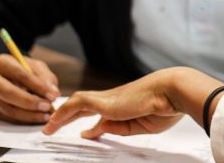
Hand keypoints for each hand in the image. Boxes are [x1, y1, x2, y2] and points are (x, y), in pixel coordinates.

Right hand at [0, 54, 59, 123]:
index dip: (38, 86)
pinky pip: (9, 118)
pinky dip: (25, 120)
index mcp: (1, 63)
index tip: (53, 95)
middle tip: (48, 106)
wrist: (8, 76)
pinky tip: (39, 119)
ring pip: (8, 109)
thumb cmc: (25, 69)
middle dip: (31, 102)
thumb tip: (53, 93)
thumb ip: (45, 77)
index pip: (20, 75)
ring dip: (30, 115)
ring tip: (47, 115)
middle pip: (9, 93)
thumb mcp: (36, 67)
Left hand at [42, 68, 187, 138]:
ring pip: (78, 102)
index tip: (87, 132)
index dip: (94, 125)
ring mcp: (109, 98)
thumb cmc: (167, 107)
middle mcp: (116, 99)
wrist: (173, 91)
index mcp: (128, 104)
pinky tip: (53, 121)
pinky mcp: (105, 100)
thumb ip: (119, 129)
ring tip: (49, 126)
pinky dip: (63, 111)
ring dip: (63, 114)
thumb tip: (96, 129)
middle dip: (71, 116)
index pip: (105, 114)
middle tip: (57, 125)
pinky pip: (77, 104)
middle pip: (86, 105)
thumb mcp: (141, 127)